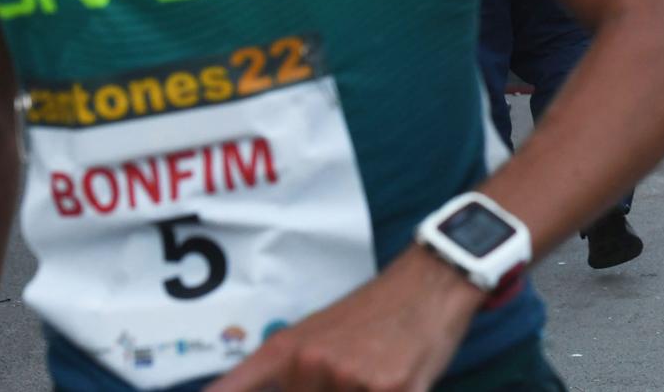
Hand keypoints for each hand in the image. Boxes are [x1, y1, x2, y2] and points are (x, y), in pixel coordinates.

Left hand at [206, 246, 481, 391]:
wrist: (428, 283)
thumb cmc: (371, 313)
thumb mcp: (309, 336)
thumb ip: (269, 376)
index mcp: (284, 353)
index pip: (235, 388)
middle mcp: (310, 365)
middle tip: (353, 369)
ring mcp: (350, 379)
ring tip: (375, 373)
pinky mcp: (391, 389)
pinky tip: (398, 379)